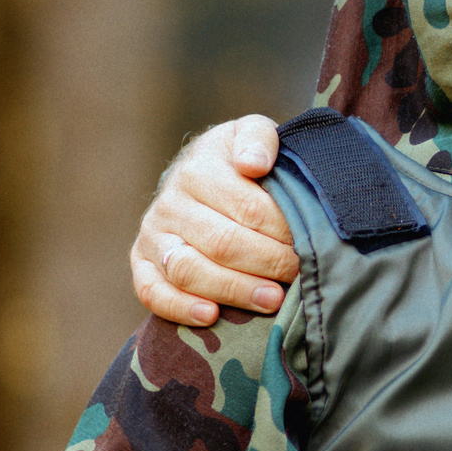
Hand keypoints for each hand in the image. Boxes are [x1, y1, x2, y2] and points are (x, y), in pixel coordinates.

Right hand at [130, 116, 297, 324]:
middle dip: (266, 263)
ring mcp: (153, 234)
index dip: (282, 231)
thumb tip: (253, 164)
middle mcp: (170, 202)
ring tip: (271, 301)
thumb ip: (258, 139)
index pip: (248, 208)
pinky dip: (178, 307)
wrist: (201, 172)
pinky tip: (210, 316)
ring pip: (188, 269)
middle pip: (221, 243)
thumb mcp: (252, 134)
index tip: (310, 244)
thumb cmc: (239, 160)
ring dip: (233, 290)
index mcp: (199, 169)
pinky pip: (151, 290)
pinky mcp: (141, 262)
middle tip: (297, 276)